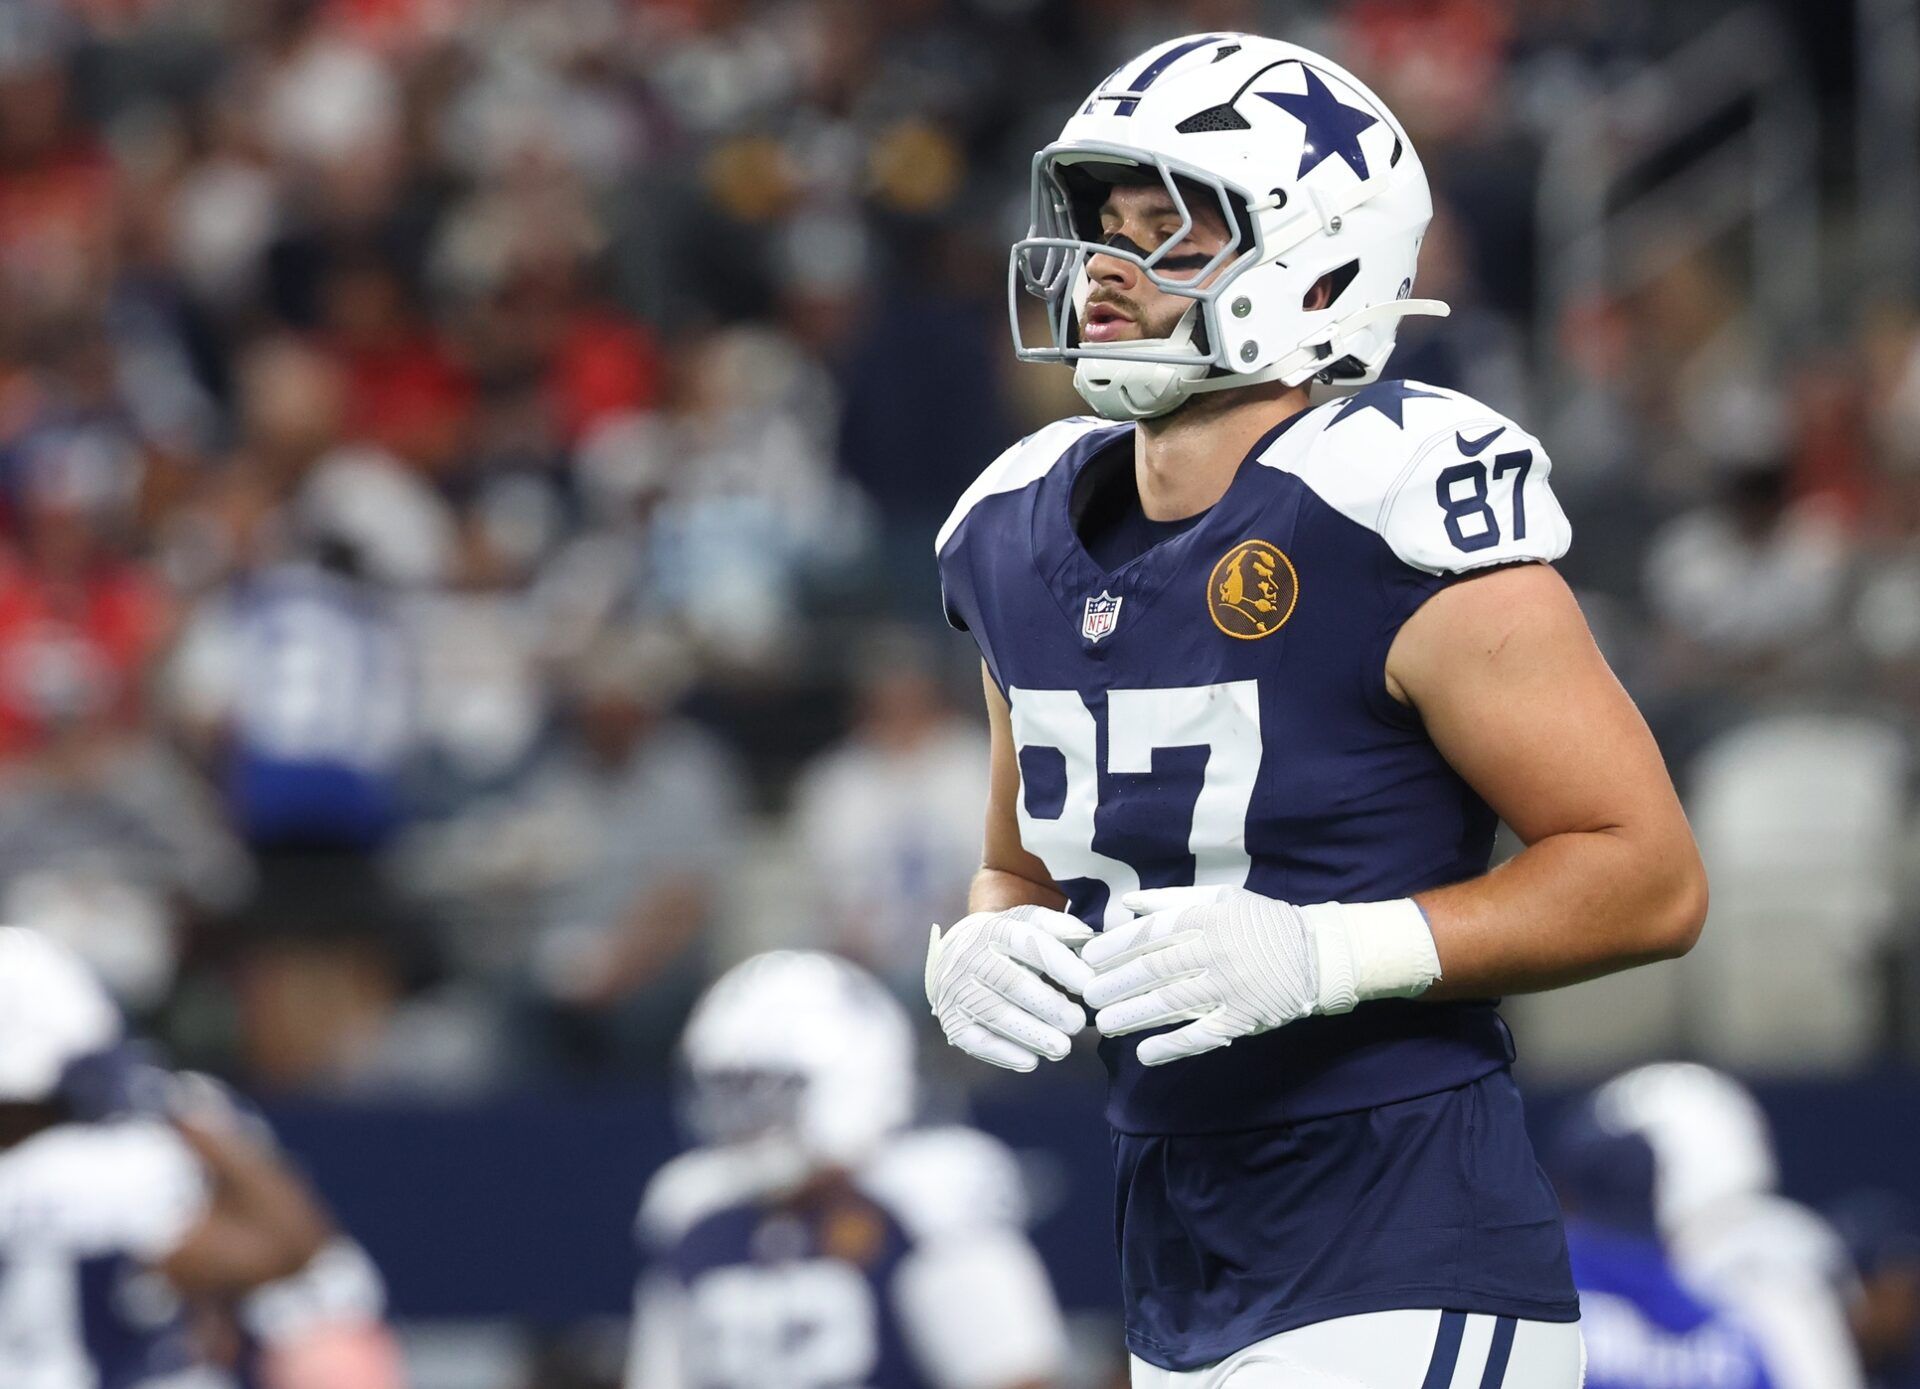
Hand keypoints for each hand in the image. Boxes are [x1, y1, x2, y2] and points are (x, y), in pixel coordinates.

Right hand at [926, 906, 1095, 1071]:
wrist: (954, 953)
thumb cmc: (1006, 942)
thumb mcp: (1029, 923)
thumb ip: (1061, 929)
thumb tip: (1091, 945)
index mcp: (993, 929)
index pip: (1027, 943)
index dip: (1059, 964)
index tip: (1088, 984)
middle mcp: (969, 957)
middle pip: (1010, 982)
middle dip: (1048, 1006)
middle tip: (1078, 1023)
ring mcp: (956, 990)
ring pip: (995, 1014)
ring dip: (1031, 1034)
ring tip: (1062, 1048)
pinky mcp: (950, 1019)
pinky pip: (976, 1040)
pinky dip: (1004, 1054)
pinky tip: (1031, 1061)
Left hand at [1082, 886, 1324, 1065]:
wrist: (1318, 955)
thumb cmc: (1262, 924)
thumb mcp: (1221, 897)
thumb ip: (1172, 899)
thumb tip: (1127, 903)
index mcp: (1207, 918)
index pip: (1150, 934)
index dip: (1115, 947)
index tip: (1089, 958)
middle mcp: (1215, 952)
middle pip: (1154, 971)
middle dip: (1115, 984)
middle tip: (1088, 997)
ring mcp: (1229, 988)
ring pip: (1171, 1003)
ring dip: (1133, 1016)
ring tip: (1106, 1024)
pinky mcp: (1243, 1019)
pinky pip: (1202, 1035)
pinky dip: (1171, 1046)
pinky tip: (1145, 1054)